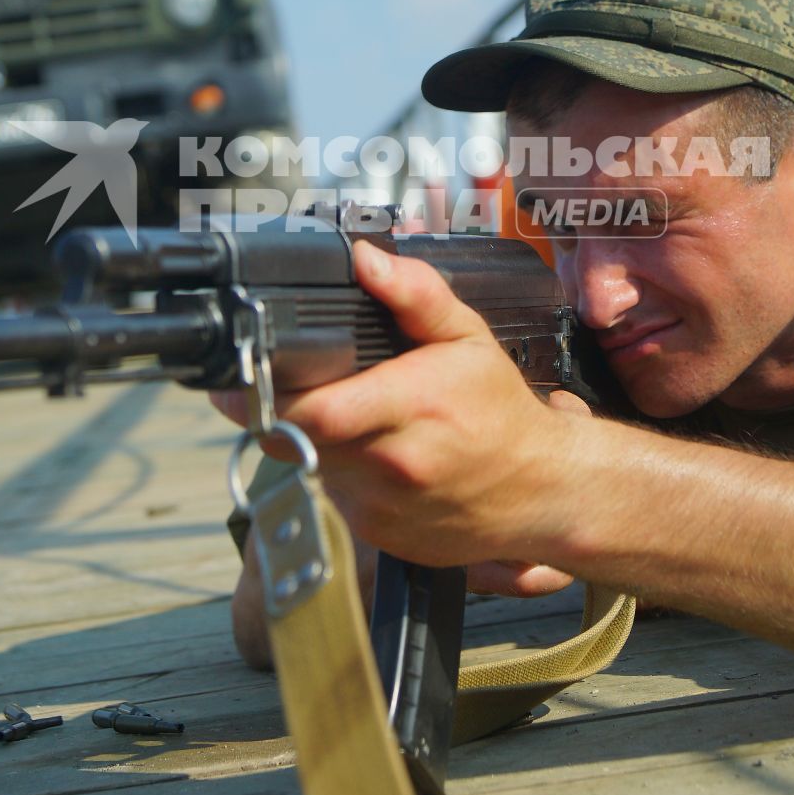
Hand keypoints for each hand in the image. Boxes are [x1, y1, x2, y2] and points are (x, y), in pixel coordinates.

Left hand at [257, 242, 583, 568]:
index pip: (312, 411)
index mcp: (413, 406)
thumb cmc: (501, 412)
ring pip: (307, 467)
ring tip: (344, 415)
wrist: (542, 489)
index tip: (251, 371)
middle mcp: (393, 464)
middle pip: (292, 439)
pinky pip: (332, 495)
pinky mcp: (378, 534)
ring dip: (307, 440)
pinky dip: (336, 471)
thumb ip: (416, 294)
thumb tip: (366, 260)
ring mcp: (383, 507)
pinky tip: (368, 453)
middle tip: (281, 383)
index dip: (264, 392)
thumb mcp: (469, 337)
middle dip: (275, 409)